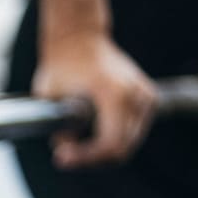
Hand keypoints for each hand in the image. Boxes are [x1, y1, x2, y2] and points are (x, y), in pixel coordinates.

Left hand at [33, 31, 157, 168]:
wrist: (78, 38)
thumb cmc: (61, 64)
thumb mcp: (49, 98)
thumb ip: (58, 128)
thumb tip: (66, 150)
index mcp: (114, 93)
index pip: (110, 144)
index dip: (86, 158)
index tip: (61, 158)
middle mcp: (135, 95)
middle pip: (121, 149)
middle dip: (92, 159)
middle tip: (65, 156)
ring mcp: (145, 96)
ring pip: (128, 144)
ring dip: (102, 151)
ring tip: (75, 144)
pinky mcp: (148, 98)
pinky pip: (133, 132)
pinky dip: (114, 140)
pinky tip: (91, 136)